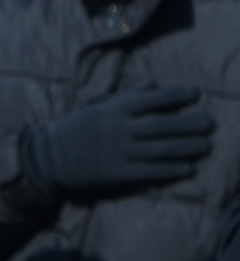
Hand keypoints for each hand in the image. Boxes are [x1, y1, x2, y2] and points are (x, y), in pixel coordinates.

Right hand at [22, 85, 212, 199]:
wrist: (49, 157)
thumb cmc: (77, 129)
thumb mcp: (98, 107)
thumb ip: (127, 97)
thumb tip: (156, 86)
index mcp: (113, 110)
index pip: (152, 99)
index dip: (176, 96)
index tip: (197, 95)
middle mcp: (118, 129)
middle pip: (161, 125)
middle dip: (188, 124)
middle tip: (210, 124)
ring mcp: (118, 152)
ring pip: (160, 149)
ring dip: (186, 148)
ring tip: (206, 146)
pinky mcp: (117, 173)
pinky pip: (150, 171)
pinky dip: (171, 170)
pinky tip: (188, 169)